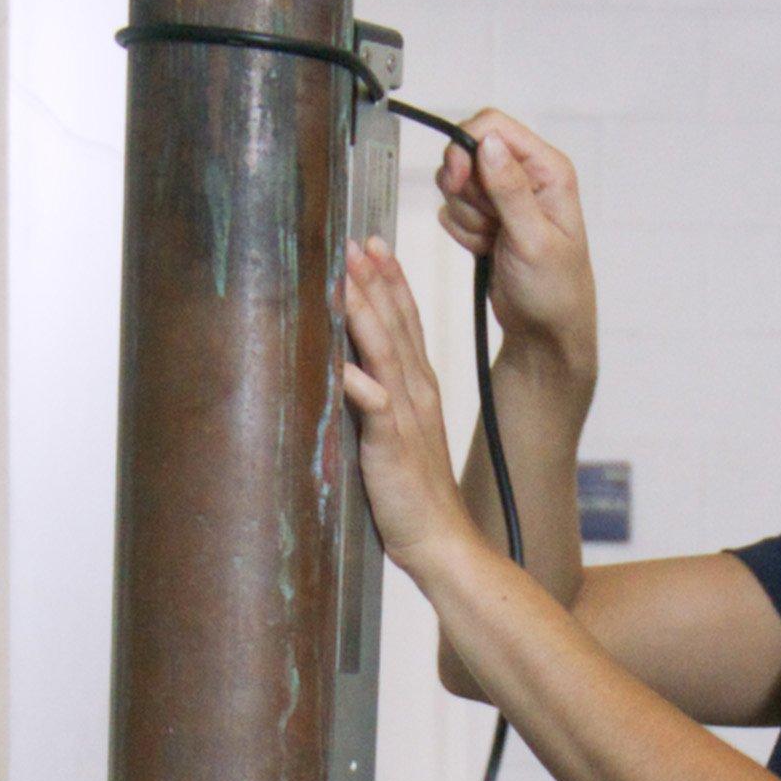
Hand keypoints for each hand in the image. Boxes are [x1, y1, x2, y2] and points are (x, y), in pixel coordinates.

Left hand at [333, 237, 501, 581]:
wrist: (441, 539)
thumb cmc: (414, 493)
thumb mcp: (397, 433)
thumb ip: (382, 399)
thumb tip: (357, 370)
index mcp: (418, 387)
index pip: (404, 322)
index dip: (389, 281)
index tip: (372, 243)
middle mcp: (415, 392)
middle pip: (394, 324)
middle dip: (375, 280)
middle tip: (357, 240)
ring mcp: (404, 415)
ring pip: (383, 351)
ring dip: (363, 312)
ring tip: (345, 277)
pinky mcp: (390, 445)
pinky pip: (372, 406)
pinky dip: (357, 381)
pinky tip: (339, 361)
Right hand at [431, 110, 595, 381]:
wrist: (545, 328)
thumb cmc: (555, 289)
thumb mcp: (533, 239)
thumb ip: (510, 189)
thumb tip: (489, 142)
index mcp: (547, 169)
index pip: (493, 126)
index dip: (466, 146)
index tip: (458, 180)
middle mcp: (526, 175)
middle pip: (467, 151)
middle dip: (466, 190)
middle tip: (486, 222)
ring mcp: (504, 196)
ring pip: (457, 183)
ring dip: (466, 216)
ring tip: (493, 241)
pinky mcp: (486, 216)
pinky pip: (452, 209)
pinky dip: (462, 232)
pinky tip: (486, 249)